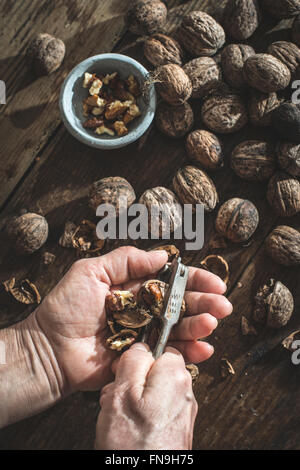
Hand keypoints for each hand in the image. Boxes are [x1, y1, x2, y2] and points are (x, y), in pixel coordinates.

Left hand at [35, 246, 231, 393]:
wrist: (50, 350)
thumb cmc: (66, 308)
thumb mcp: (90, 271)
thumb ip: (126, 260)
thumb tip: (162, 255)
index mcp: (134, 286)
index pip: (171, 280)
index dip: (194, 280)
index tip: (214, 282)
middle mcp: (145, 309)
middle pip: (181, 304)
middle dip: (204, 303)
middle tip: (223, 305)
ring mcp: (146, 334)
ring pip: (180, 329)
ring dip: (200, 326)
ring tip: (212, 323)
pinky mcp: (143, 358)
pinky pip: (170, 355)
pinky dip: (189, 353)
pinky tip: (203, 348)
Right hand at [95, 343, 197, 449]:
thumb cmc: (133, 446)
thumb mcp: (122, 393)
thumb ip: (133, 361)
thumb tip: (140, 346)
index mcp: (175, 376)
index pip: (161, 347)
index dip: (139, 358)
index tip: (125, 372)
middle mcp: (185, 392)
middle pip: (155, 370)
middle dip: (133, 381)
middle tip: (117, 398)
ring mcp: (182, 413)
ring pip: (153, 391)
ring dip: (134, 400)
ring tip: (119, 418)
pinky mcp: (176, 430)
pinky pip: (156, 411)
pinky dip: (141, 416)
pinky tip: (128, 429)